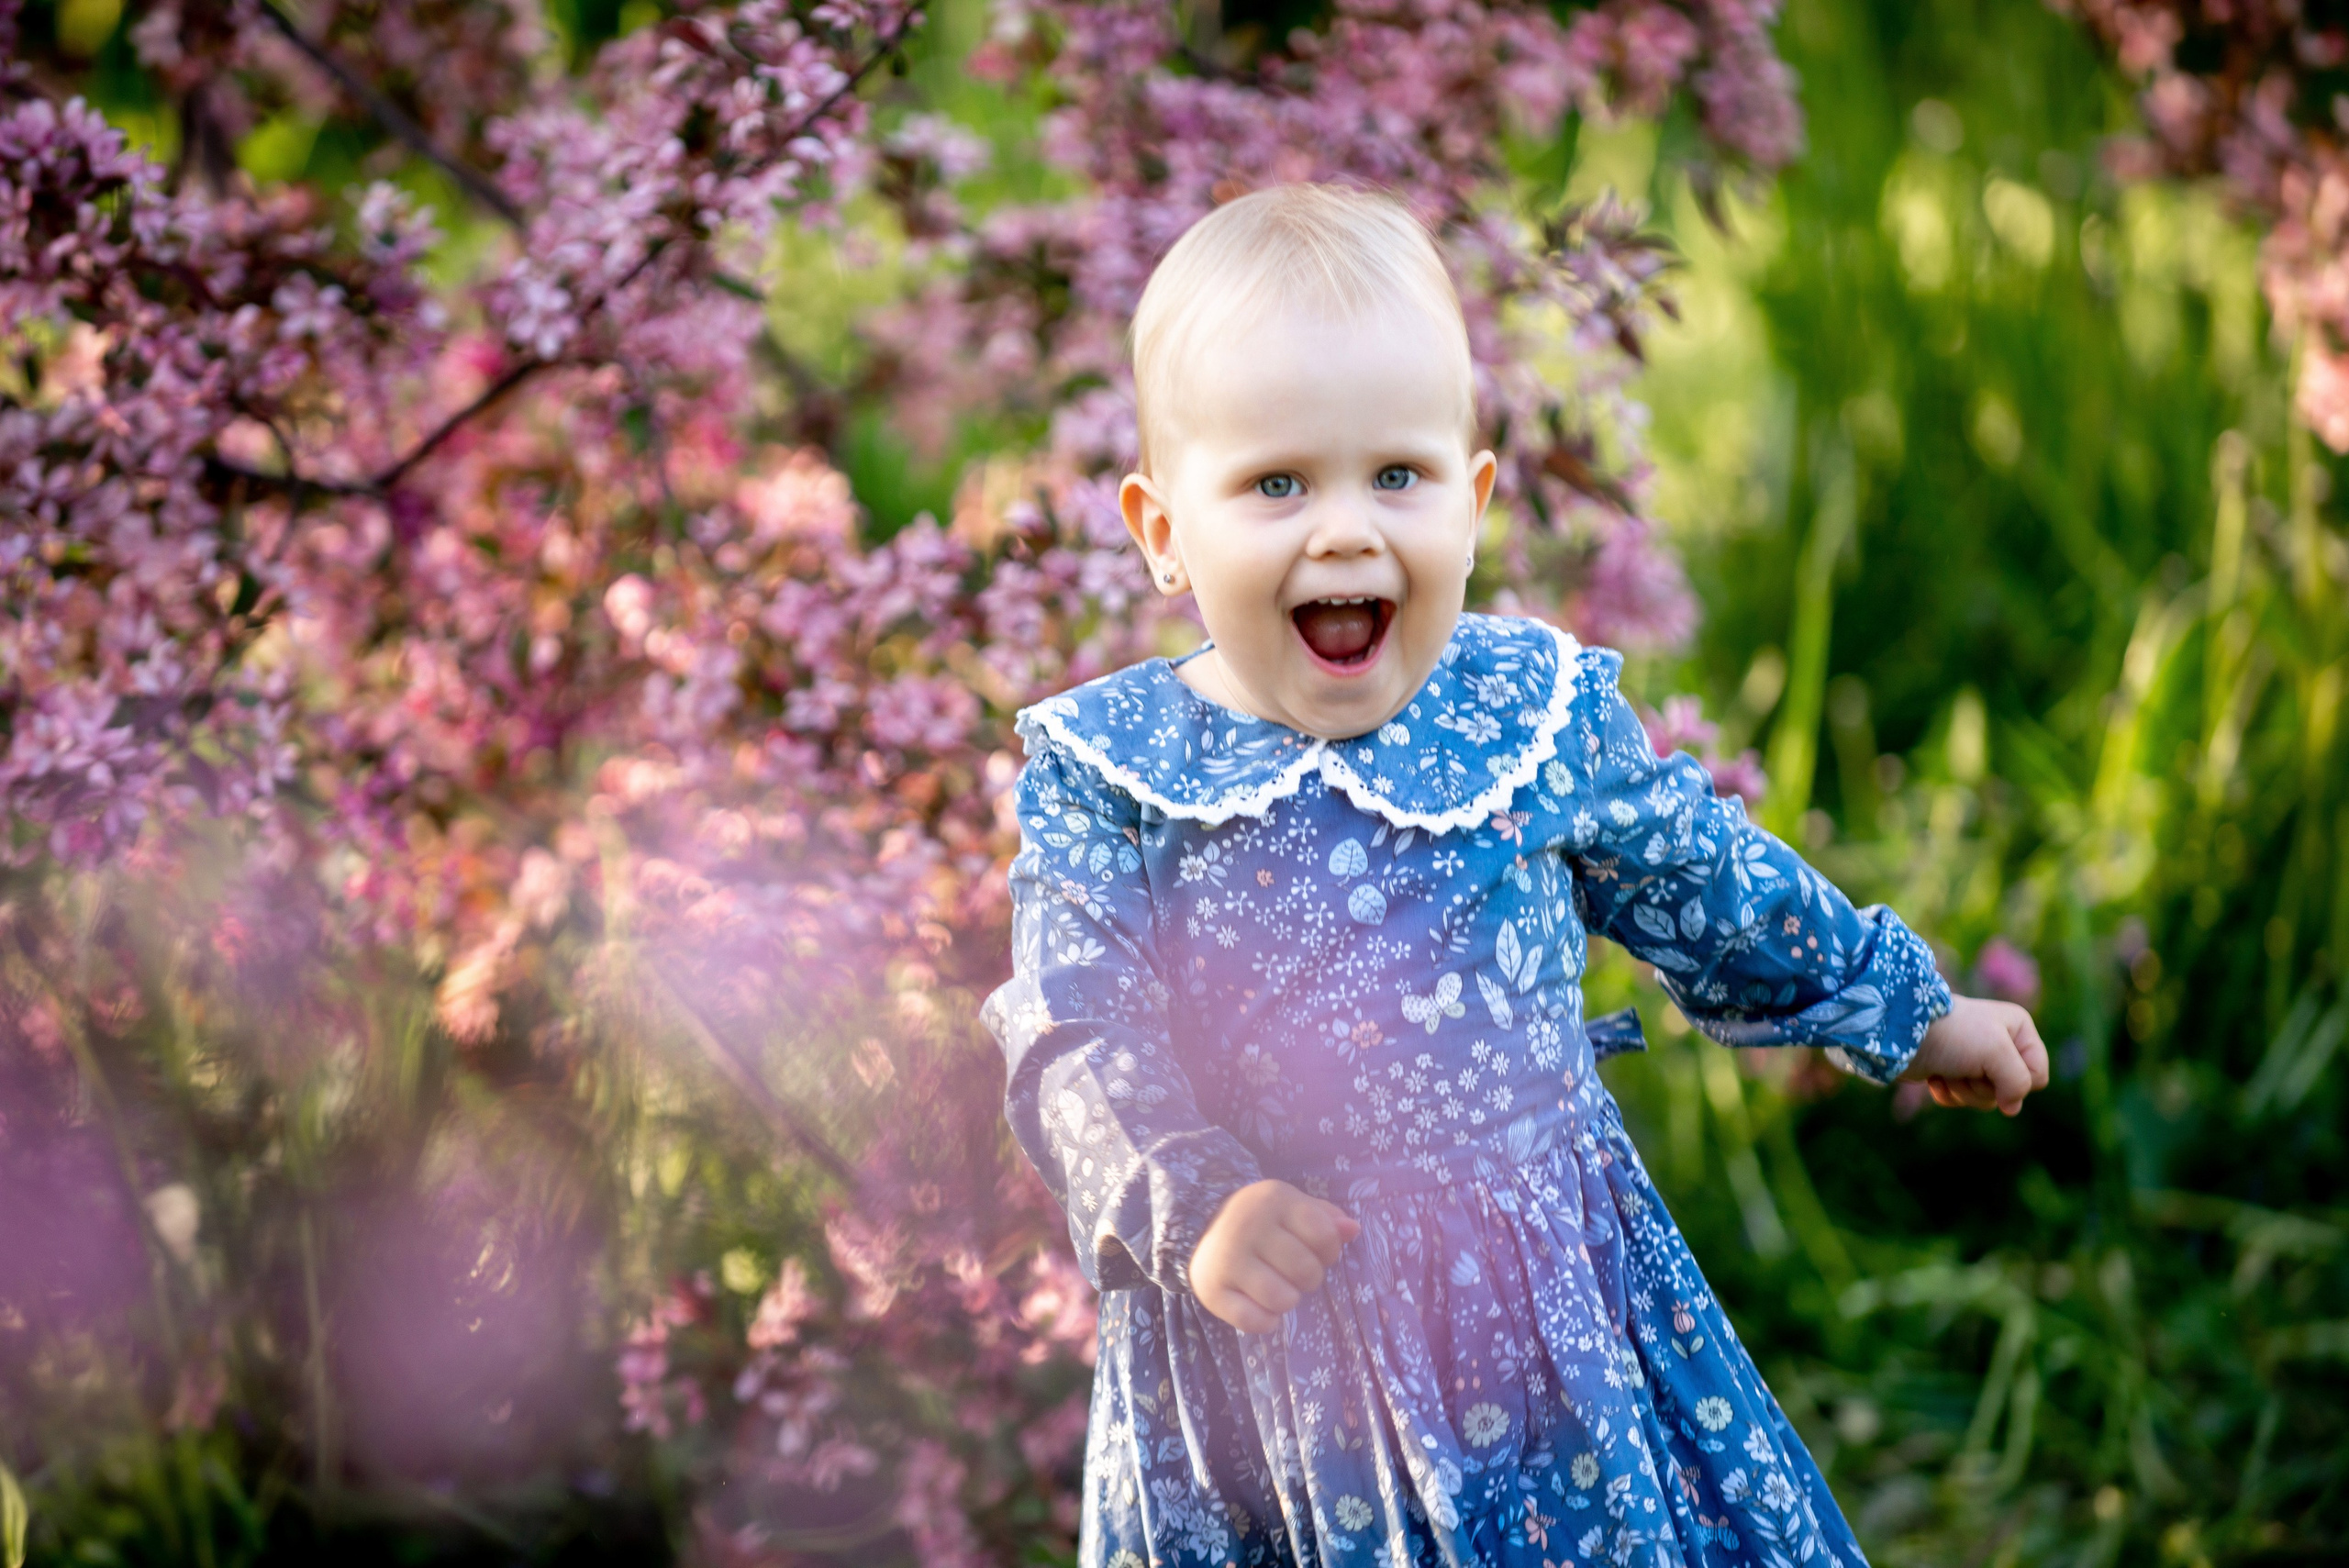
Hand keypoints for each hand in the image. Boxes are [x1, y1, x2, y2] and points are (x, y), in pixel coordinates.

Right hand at [1188, 1179, 1360, 1333]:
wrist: (1201, 1227)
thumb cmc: (1261, 1221)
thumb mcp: (1292, 1207)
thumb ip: (1326, 1218)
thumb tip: (1352, 1230)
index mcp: (1274, 1200)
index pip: (1325, 1236)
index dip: (1329, 1251)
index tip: (1314, 1250)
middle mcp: (1248, 1226)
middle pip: (1307, 1271)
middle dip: (1309, 1278)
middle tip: (1292, 1271)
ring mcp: (1228, 1259)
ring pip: (1283, 1299)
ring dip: (1288, 1300)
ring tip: (1277, 1286)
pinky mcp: (1211, 1290)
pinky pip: (1254, 1321)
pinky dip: (1265, 1321)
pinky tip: (1260, 1306)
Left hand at [1902, 994, 2049, 1114]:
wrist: (1899, 1033)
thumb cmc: (1952, 1035)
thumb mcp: (1997, 1052)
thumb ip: (2018, 1082)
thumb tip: (2012, 1109)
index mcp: (2018, 1030)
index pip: (2038, 1075)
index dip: (2018, 1079)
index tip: (1993, 1063)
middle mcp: (1999, 1044)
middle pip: (2010, 1092)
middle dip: (1983, 1086)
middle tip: (1964, 1065)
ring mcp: (1974, 1060)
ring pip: (1985, 1100)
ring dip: (1963, 1090)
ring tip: (1947, 1069)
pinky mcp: (1950, 1073)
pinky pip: (1961, 1101)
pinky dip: (1946, 1094)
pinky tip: (1934, 1077)